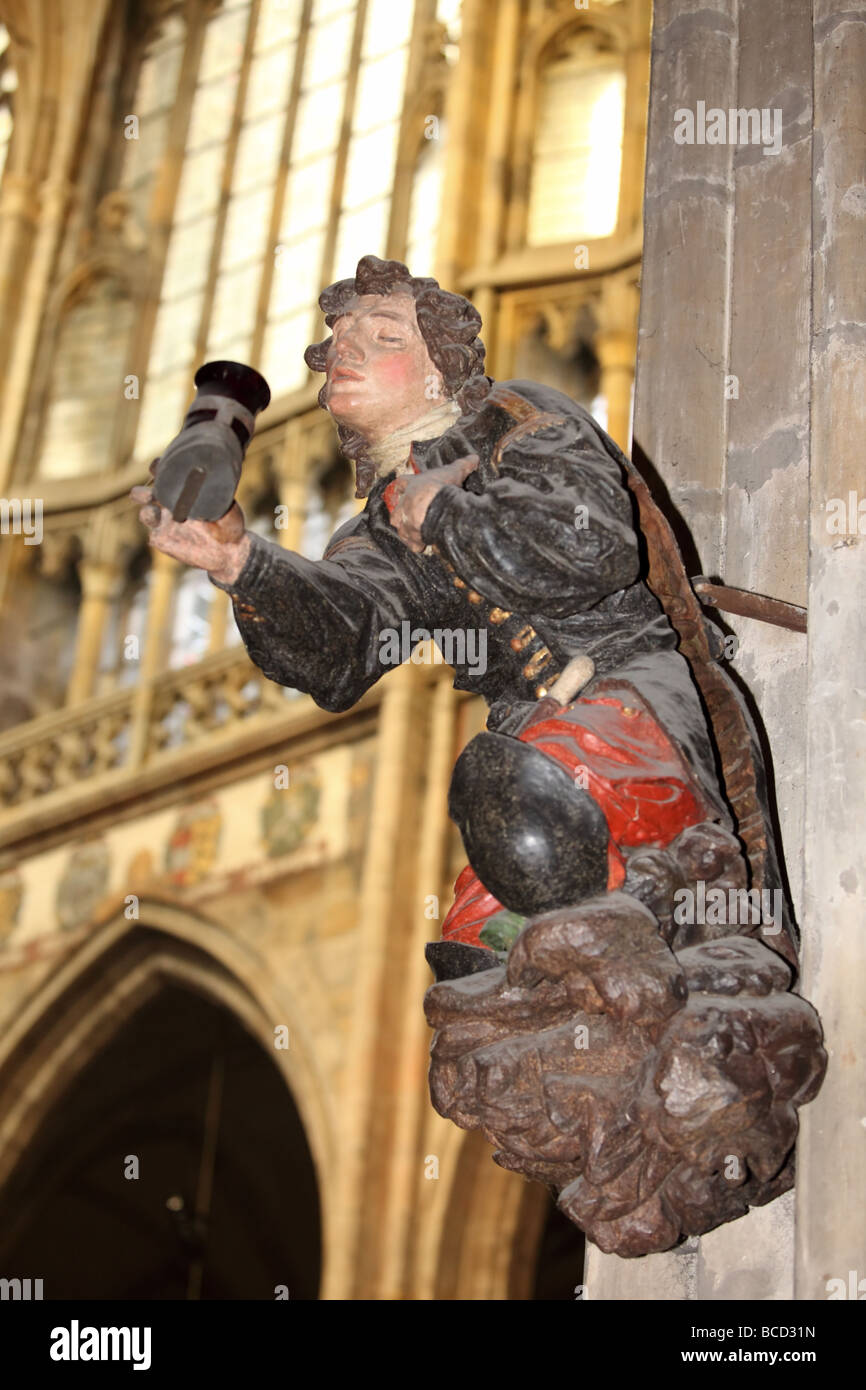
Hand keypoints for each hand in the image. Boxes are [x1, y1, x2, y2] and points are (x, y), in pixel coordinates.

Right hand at [131, 460, 249, 584]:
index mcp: (180, 491)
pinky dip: (158, 533)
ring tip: (155, 512)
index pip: (162, 475)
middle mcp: (168, 505)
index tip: (160, 465)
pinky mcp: (164, 541)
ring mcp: (164, 524)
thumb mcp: (229, 508)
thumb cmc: (229, 524)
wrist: (229, 552)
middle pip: (143, 494)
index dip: (157, 468)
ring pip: (145, 514)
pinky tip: (167, 532)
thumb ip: (219, 499)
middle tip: (152, 494)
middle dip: (142, 492)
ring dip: (147, 512)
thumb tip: (212, 490)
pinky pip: (153, 536)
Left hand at [387, 454, 478, 552]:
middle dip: (402, 513)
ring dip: (408, 530)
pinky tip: (424, 544)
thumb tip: (475, 457)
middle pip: (397, 510)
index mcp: (412, 486)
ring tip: (417, 531)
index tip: (399, 487)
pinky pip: (412, 543)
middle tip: (410, 515)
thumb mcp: (454, 472)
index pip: (401, 483)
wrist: (436, 508)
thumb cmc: (441, 487)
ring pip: (402, 528)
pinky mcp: (412, 537)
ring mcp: (406, 522)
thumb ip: (464, 465)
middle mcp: (404, 505)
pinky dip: (417, 544)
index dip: (401, 485)